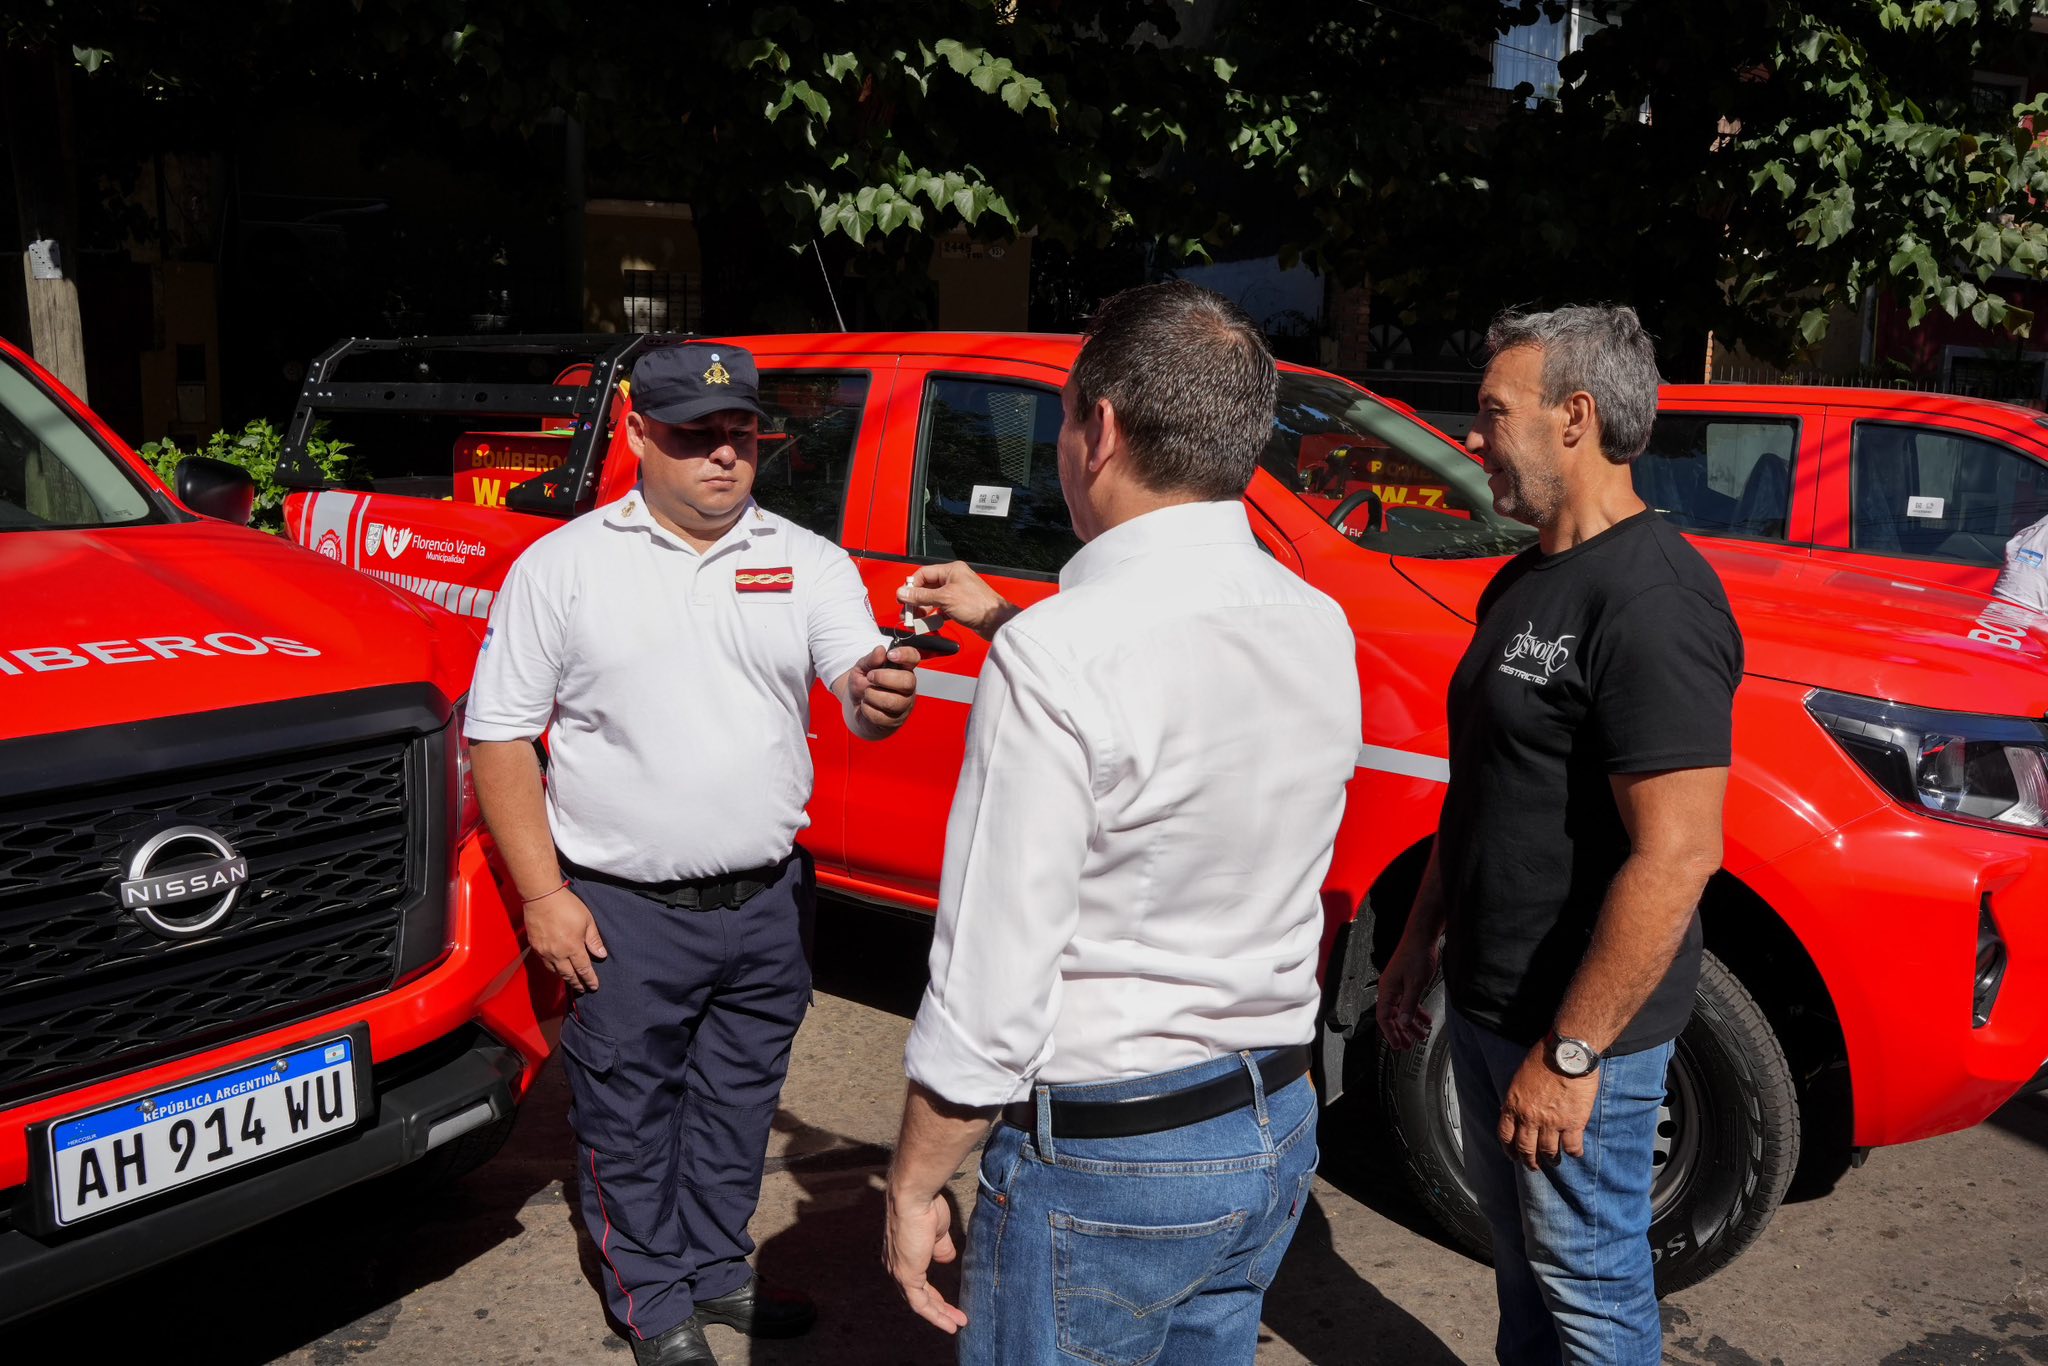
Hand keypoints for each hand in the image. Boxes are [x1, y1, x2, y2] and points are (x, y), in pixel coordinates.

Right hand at [523, 884, 606, 991]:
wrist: (541, 897)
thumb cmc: (567, 906)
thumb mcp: (587, 920)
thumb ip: (594, 940)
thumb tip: (601, 955)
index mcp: (573, 948)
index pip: (583, 969)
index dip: (590, 979)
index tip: (594, 986)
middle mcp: (558, 954)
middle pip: (568, 975)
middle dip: (577, 983)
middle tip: (583, 989)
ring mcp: (544, 952)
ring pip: (555, 971)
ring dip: (564, 978)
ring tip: (571, 981)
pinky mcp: (535, 947)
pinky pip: (545, 964)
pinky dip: (553, 969)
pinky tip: (556, 969)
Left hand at [849, 643, 920, 733]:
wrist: (855, 707)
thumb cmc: (863, 684)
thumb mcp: (862, 668)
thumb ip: (870, 659)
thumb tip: (880, 651)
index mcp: (902, 669)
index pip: (913, 658)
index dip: (905, 655)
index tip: (890, 655)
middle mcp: (907, 687)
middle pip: (908, 681)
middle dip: (884, 678)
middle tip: (870, 676)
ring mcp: (903, 705)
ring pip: (894, 701)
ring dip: (872, 695)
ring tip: (866, 693)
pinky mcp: (895, 721)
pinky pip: (882, 716)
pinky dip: (867, 709)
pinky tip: (866, 706)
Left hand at [884, 1189, 967, 1333]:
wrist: (914, 1197)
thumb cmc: (926, 1206)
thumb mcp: (938, 1231)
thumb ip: (941, 1248)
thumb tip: (946, 1259)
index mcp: (902, 1254)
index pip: (917, 1281)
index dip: (933, 1294)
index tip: (948, 1303)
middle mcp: (896, 1266)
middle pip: (917, 1295)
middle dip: (938, 1308)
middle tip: (955, 1317)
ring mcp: (899, 1272)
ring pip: (919, 1302)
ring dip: (940, 1315)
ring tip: (957, 1324)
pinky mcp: (906, 1276)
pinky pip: (921, 1303)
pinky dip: (936, 1315)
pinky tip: (950, 1323)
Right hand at [898, 562, 1017, 640]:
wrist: (996, 622)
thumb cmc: (978, 605)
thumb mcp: (944, 598)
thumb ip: (921, 596)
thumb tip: (903, 593)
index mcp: (951, 570)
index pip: (923, 574)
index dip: (911, 586)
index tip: (903, 598)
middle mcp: (953, 579)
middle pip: (926, 588)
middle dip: (915, 601)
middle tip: (907, 613)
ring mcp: (956, 593)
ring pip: (932, 600)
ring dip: (922, 610)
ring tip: (915, 621)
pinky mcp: (959, 606)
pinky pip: (940, 610)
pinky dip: (933, 616)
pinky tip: (928, 624)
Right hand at [1375, 934, 1439, 1050]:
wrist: (1422, 937)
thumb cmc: (1416, 956)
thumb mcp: (1415, 984)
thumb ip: (1409, 1005)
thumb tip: (1402, 1022)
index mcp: (1387, 990)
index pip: (1383, 1017)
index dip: (1390, 1033)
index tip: (1397, 1046)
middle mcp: (1390, 989)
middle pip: (1391, 1016)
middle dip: (1400, 1032)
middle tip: (1408, 1046)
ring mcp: (1398, 986)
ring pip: (1401, 1010)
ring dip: (1410, 1024)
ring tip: (1421, 1036)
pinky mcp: (1407, 983)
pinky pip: (1409, 1002)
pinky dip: (1416, 1012)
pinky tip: (1426, 1019)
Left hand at [1497, 1046, 1598, 1169]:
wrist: (1567, 1053)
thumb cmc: (1544, 1057)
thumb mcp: (1520, 1078)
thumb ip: (1518, 1098)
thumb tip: (1516, 1109)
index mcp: (1514, 1105)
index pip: (1505, 1134)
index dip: (1508, 1149)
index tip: (1513, 1155)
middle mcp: (1530, 1118)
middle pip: (1525, 1148)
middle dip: (1529, 1161)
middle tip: (1534, 1166)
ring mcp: (1552, 1122)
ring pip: (1548, 1151)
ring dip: (1551, 1159)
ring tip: (1554, 1161)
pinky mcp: (1573, 1123)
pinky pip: (1572, 1146)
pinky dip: (1573, 1153)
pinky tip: (1575, 1153)